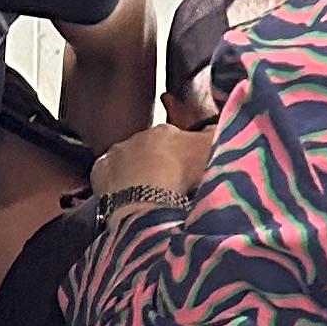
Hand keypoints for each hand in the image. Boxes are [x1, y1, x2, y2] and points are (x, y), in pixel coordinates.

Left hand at [91, 120, 212, 200]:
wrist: (148, 199)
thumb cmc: (183, 174)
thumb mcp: (213, 150)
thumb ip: (219, 135)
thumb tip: (227, 125)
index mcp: (165, 131)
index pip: (177, 139)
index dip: (184, 155)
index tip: (189, 171)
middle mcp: (137, 137)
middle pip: (151, 151)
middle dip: (159, 164)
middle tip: (170, 187)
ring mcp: (115, 155)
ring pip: (128, 163)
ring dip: (137, 175)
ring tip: (149, 198)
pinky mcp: (99, 174)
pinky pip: (108, 178)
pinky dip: (115, 186)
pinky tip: (127, 200)